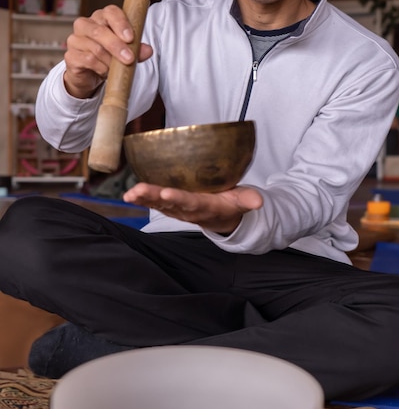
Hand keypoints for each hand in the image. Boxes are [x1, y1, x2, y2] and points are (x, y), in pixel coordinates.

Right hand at [63, 5, 152, 97]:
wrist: (90, 75)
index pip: (110, 12)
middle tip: (129, 58)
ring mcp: (75, 40)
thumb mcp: (126, 52)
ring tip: (117, 68)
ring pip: (95, 48)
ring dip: (111, 61)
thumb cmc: (108, 57)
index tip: (131, 38)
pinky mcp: (70, 56)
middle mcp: (85, 25)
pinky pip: (88, 60)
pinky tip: (105, 72)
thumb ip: (137, 49)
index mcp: (101, 18)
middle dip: (117, 46)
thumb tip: (148, 50)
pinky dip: (101, 68)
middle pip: (100, 31)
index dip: (121, 23)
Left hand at [123, 183, 262, 233]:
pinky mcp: (171, 206)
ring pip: (159, 205)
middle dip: (154, 197)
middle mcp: (189, 211)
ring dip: (144, 198)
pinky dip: (142, 199)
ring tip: (130, 193)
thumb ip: (249, 200)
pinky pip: (155, 203)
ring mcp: (178, 210)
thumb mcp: (243, 201)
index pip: (192, 203)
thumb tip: (259, 201)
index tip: (167, 193)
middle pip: (170, 204)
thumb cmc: (232, 203)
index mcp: (207, 207)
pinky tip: (129, 195)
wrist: (223, 218)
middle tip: (140, 190)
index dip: (179, 199)